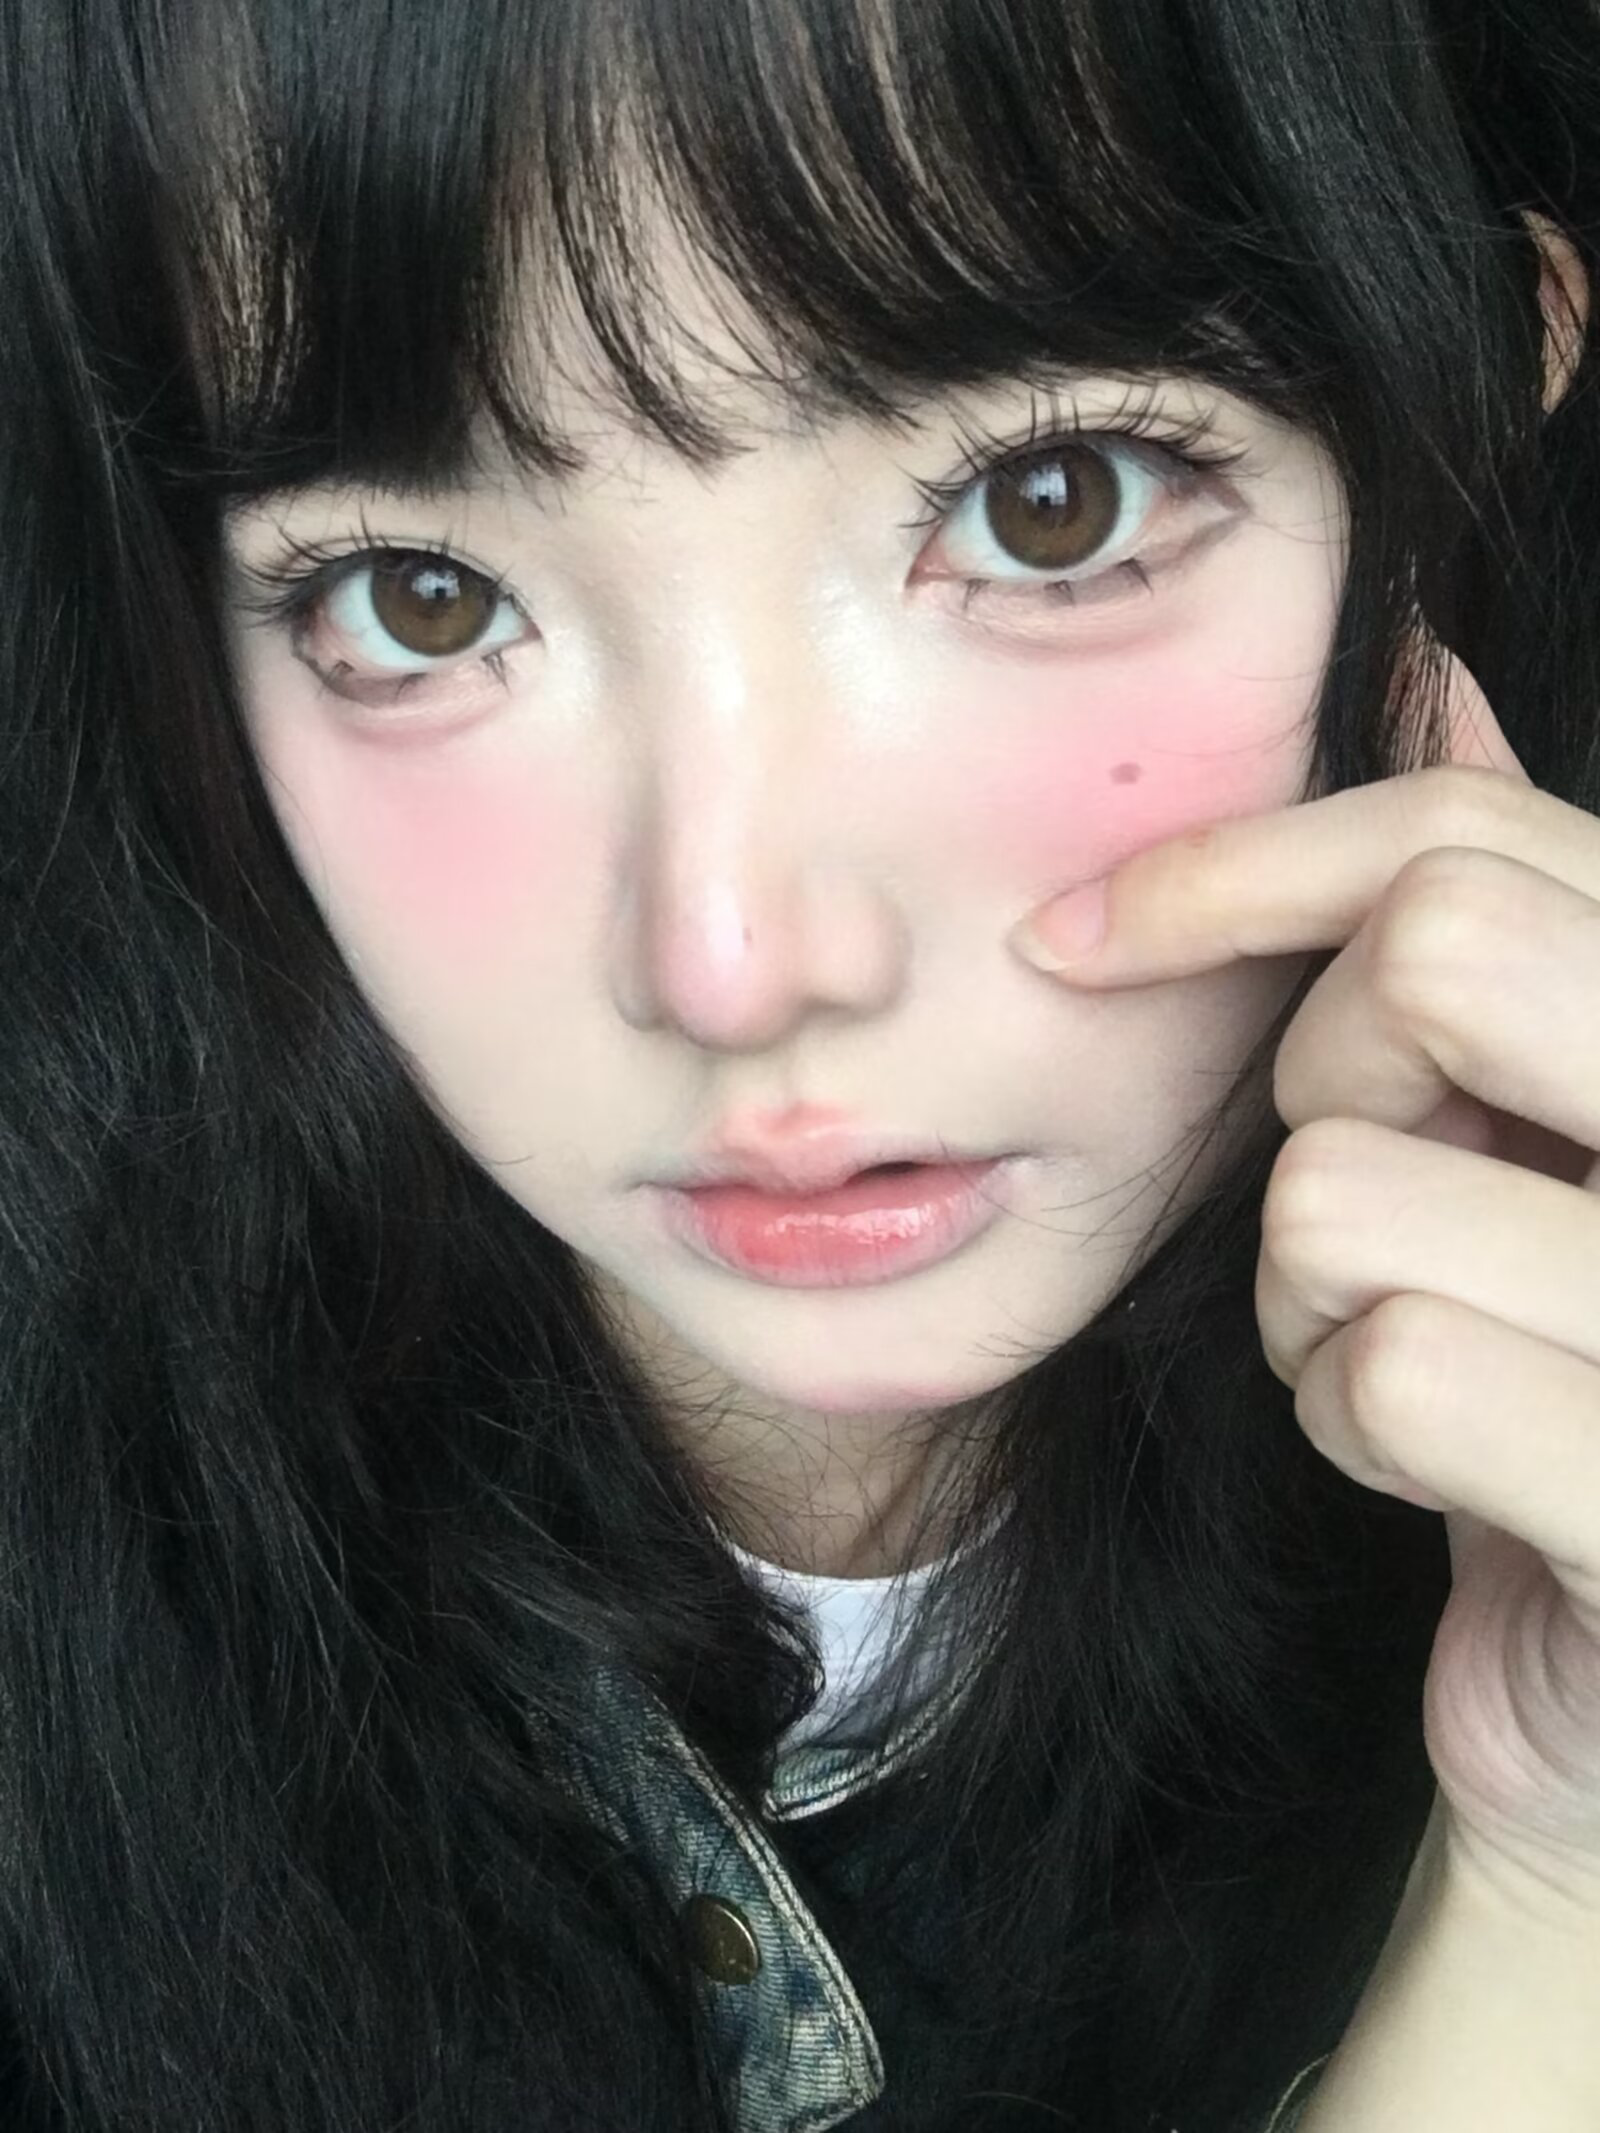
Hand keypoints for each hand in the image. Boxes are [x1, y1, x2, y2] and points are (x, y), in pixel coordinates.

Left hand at [1008, 645, 1599, 1920]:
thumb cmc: (1563, 1353)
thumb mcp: (1549, 1115)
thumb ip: (1523, 906)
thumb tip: (1431, 671)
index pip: (1470, 842)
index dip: (1252, 864)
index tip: (1090, 933)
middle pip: (1429, 958)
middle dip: (1316, 1076)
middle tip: (1362, 1175)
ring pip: (1348, 1187)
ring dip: (1306, 1286)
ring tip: (1406, 1342)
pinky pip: (1391, 1369)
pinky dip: (1346, 1415)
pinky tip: (1432, 1460)